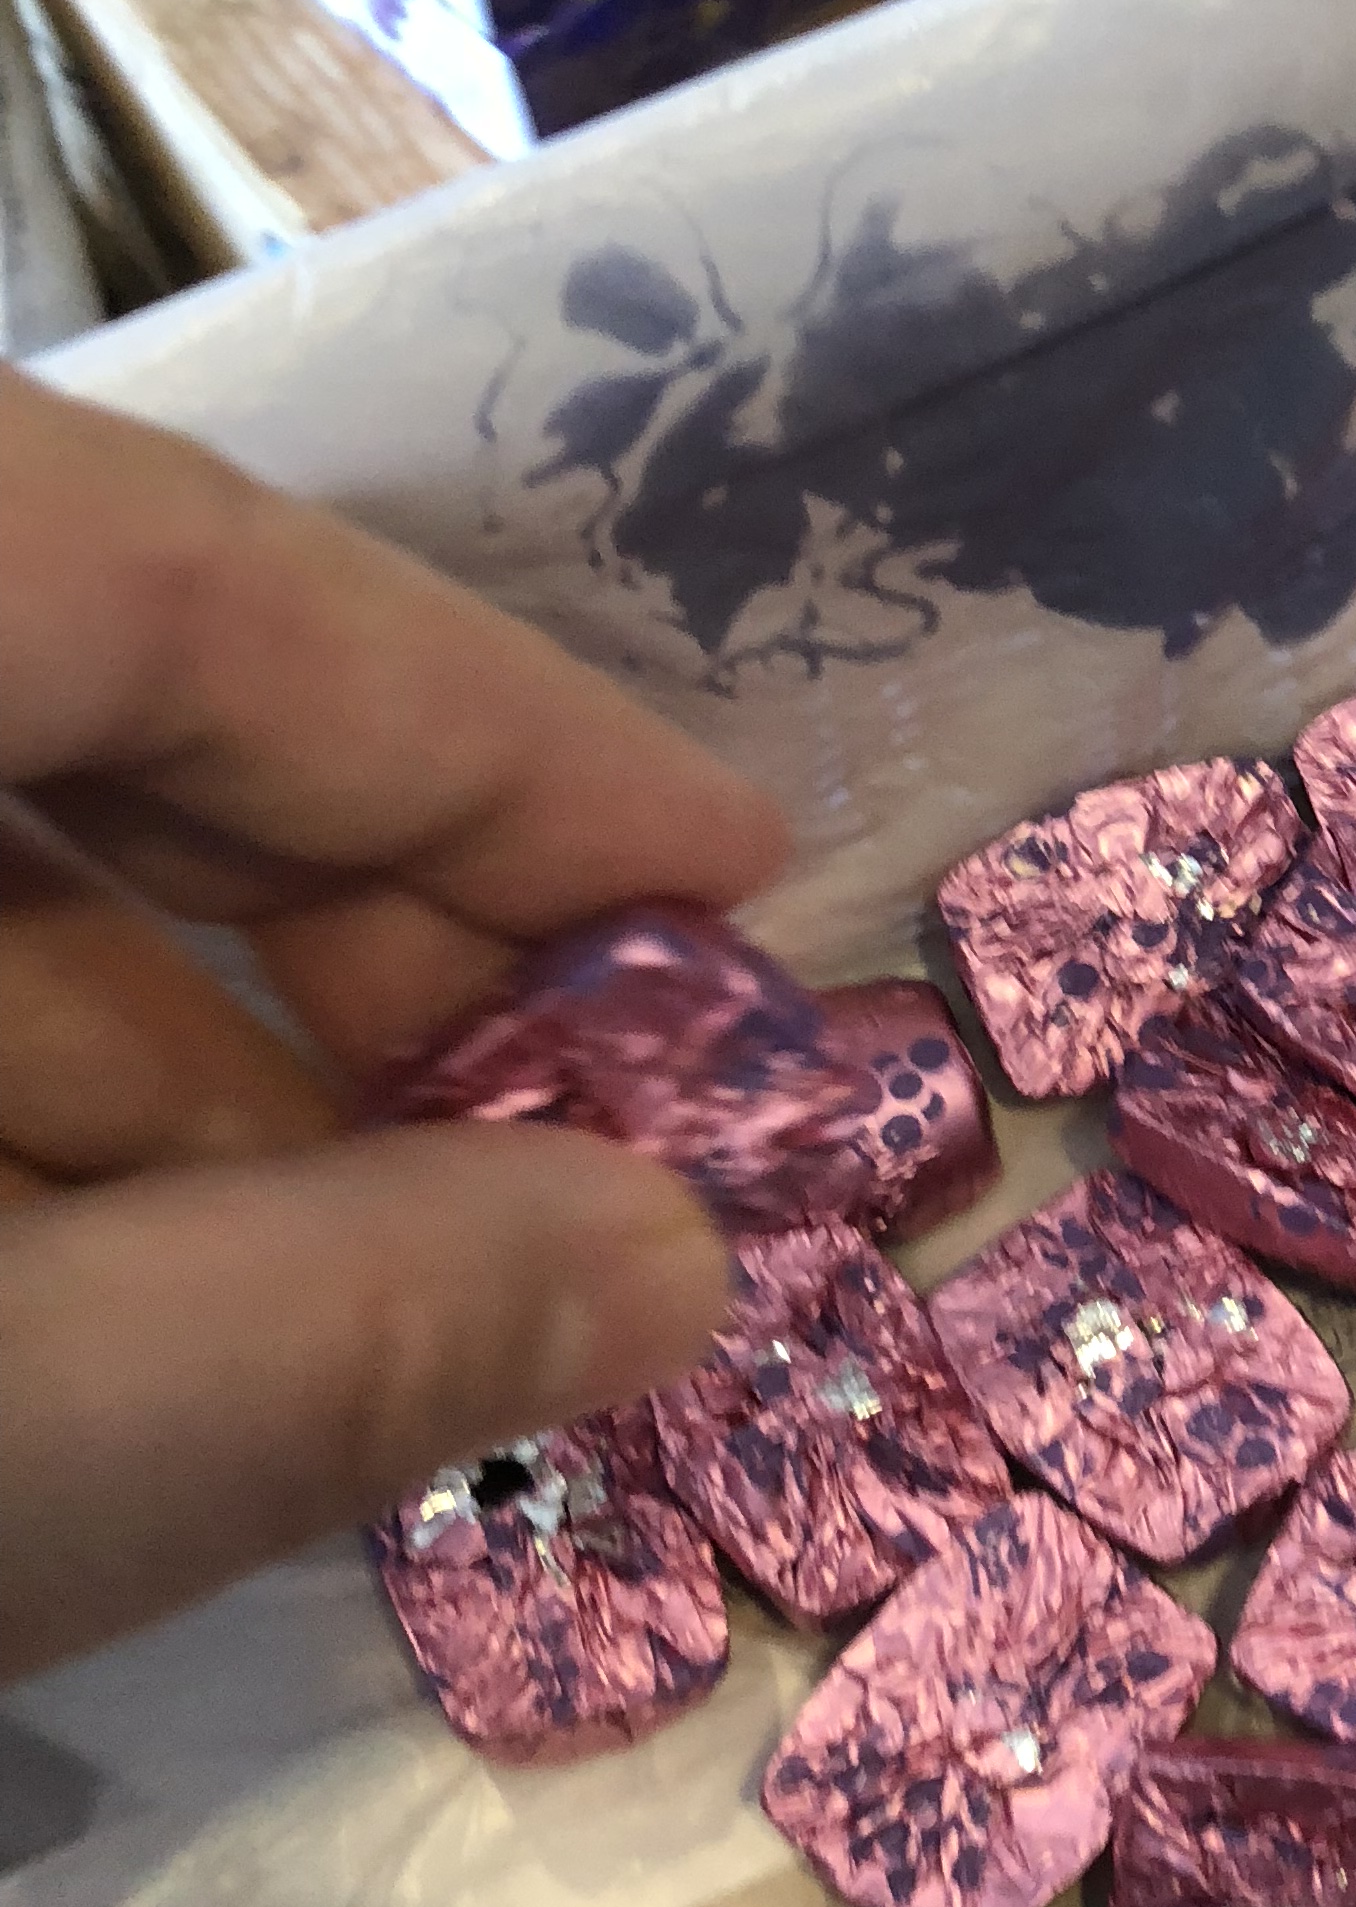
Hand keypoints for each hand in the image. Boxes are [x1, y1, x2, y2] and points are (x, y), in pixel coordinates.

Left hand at [0, 366, 785, 1677]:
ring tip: (361, 1264)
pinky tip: (103, 1284)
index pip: (165, 568)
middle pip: (62, 669)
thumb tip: (675, 1267)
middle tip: (576, 1113)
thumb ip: (315, 1337)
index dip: (489, 729)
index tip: (738, 883)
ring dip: (170, 1038)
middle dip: (356, 905)